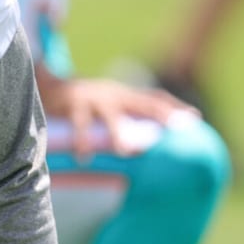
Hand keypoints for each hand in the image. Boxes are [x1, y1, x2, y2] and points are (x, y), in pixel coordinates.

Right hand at [40, 76, 189, 159]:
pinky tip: (84, 158)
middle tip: (176, 128)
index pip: (156, 97)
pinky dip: (82, 141)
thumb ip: (122, 120)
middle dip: (161, 114)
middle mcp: (113, 93)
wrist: (48, 86)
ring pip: (111, 115)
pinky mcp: (73, 104)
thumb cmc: (82, 104)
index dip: (175, 106)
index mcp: (124, 94)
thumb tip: (139, 149)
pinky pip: (79, 124)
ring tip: (125, 152)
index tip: (195, 117)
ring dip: (119, 133)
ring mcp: (94, 97)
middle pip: (143, 102)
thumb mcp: (106, 107)